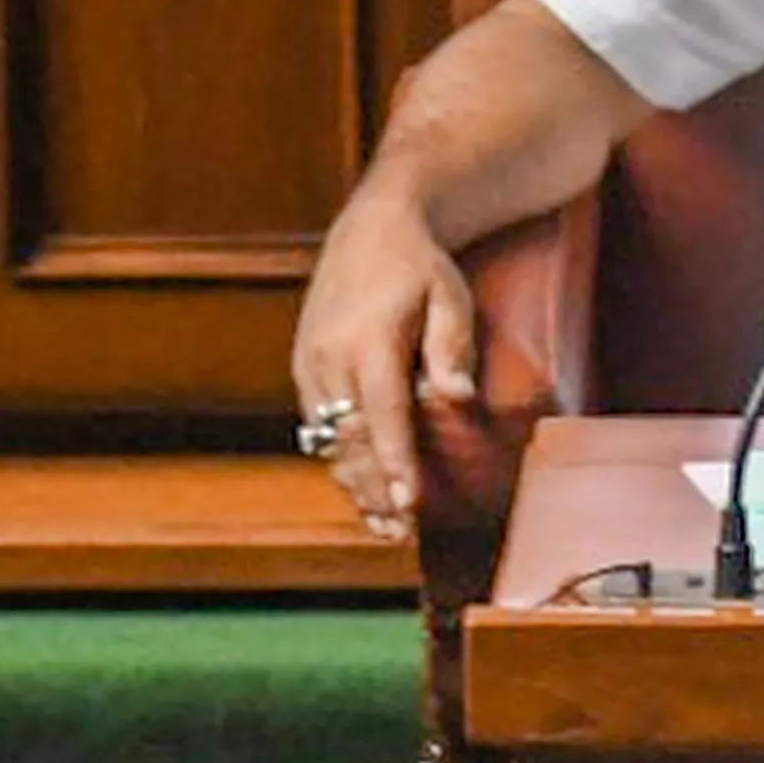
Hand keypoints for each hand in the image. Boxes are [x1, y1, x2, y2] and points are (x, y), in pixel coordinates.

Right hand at [292, 184, 482, 539]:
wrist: (370, 228)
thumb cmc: (421, 266)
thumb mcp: (449, 296)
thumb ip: (452, 347)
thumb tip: (459, 398)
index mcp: (368, 340)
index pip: (384, 415)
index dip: (396, 464)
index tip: (411, 505)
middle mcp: (330, 357)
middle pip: (350, 440)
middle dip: (374, 491)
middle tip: (401, 534)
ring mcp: (311, 365)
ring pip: (329, 441)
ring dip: (355, 486)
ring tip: (384, 527)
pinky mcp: (304, 369)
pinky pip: (320, 428)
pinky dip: (340, 463)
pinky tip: (363, 492)